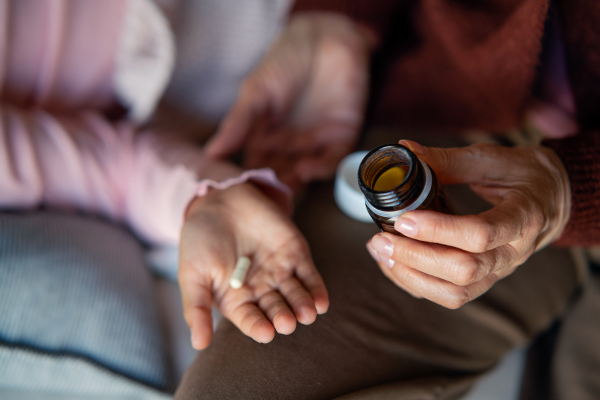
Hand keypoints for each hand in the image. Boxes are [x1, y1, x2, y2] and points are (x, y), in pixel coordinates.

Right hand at [179, 183, 328, 348]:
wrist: (218, 201)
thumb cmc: (200, 240)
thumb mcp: (192, 273)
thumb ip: (197, 307)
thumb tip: (199, 344)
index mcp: (236, 300)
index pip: (250, 319)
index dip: (258, 327)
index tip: (265, 333)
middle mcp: (261, 290)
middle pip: (276, 309)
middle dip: (283, 317)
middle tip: (287, 323)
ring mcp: (280, 272)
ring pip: (296, 295)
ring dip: (303, 306)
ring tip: (307, 314)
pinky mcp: (295, 254)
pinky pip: (309, 275)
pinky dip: (316, 288)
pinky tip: (321, 302)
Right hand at [205, 13, 374, 190]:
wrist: (325, 38)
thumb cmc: (285, 60)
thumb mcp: (256, 91)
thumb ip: (238, 123)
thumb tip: (211, 154)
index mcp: (265, 137)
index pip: (254, 167)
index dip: (247, 182)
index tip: (238, 195)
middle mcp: (289, 146)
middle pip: (279, 176)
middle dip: (273, 190)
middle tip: (263, 204)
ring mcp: (315, 144)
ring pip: (304, 175)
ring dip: (295, 184)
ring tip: (283, 189)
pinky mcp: (341, 138)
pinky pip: (331, 162)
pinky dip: (320, 169)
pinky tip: (307, 169)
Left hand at [368, 140, 570, 307]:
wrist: (550, 200)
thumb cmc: (522, 175)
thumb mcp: (491, 159)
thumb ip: (448, 159)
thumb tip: (405, 149)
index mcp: (523, 217)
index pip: (481, 234)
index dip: (438, 230)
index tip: (404, 219)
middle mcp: (514, 252)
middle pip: (464, 269)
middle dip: (416, 257)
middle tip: (381, 238)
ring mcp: (499, 271)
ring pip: (456, 291)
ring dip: (411, 276)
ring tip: (380, 251)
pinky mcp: (485, 280)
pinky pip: (450, 295)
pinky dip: (416, 284)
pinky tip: (392, 264)